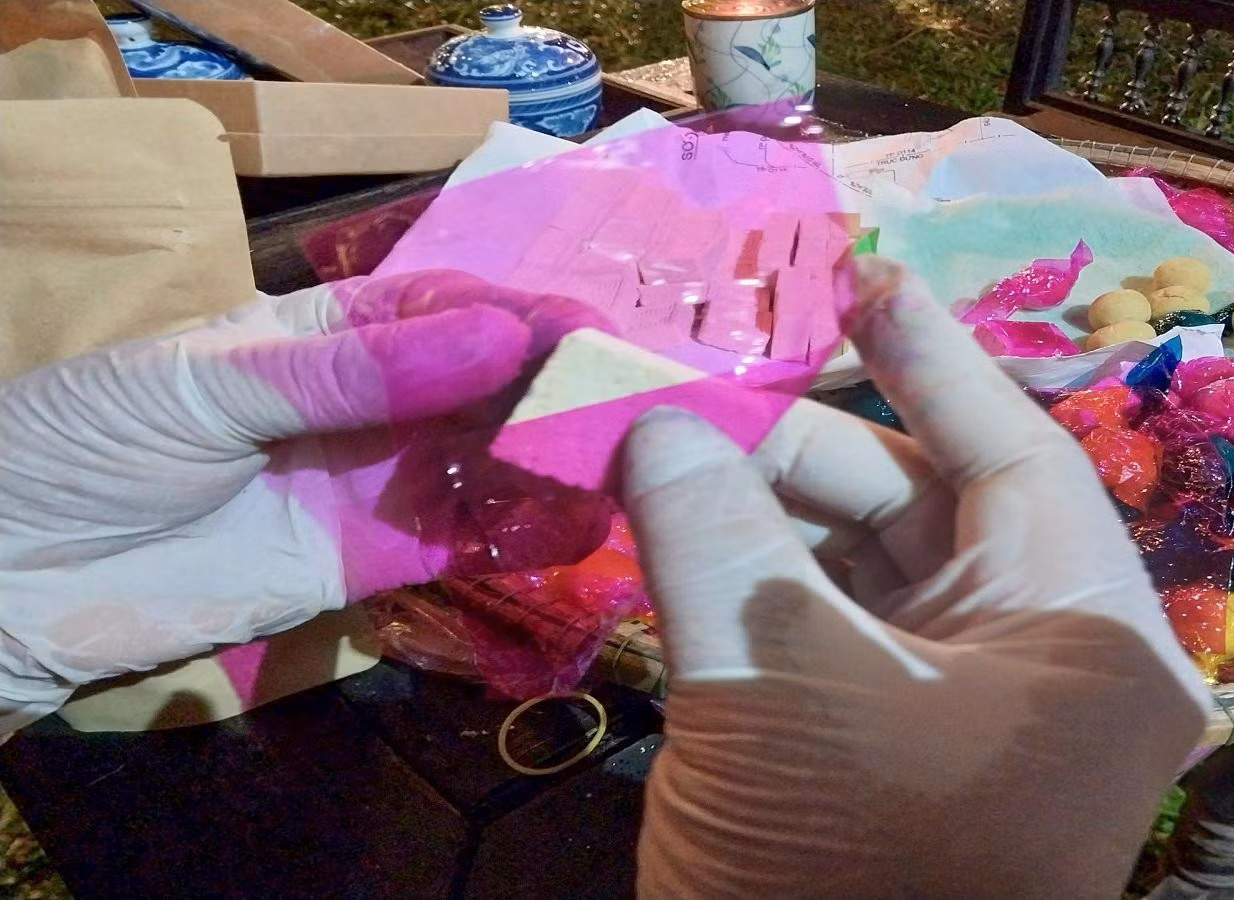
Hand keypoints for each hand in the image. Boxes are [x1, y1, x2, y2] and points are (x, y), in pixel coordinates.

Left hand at [0, 271, 611, 731]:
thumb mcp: (213, 384)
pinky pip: (464, 542)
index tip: (591, 329)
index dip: (520, 312)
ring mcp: (373, 484)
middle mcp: (366, 403)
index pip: (445, 307)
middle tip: (633, 403)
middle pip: (484, 384)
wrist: (10, 575)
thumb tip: (500, 338)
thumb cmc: (88, 445)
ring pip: (489, 461)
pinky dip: (524, 535)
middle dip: (556, 386)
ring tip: (626, 465)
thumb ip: (353, 371)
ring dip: (556, 460)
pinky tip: (579, 528)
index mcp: (324, 332)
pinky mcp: (372, 564)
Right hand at [623, 258, 1210, 898]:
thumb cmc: (844, 875)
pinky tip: (680, 540)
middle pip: (921, 505)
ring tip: (656, 459)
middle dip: (798, 448)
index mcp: (1083, 631)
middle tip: (685, 389)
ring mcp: (975, 716)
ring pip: (867, 574)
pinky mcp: (905, 759)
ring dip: (763, 518)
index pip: (1008, 448)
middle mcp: (1049, 660)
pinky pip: (837, 641)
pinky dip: (761, 591)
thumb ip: (708, 531)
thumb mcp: (770, 688)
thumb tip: (650, 415)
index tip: (862, 273)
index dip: (927, 353)